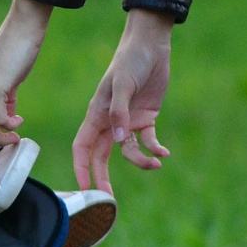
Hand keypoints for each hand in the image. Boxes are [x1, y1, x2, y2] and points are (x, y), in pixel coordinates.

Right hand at [73, 8, 173, 193]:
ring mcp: (128, 121)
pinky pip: (148, 141)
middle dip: (104, 177)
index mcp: (97, 114)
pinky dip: (155, 149)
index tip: (84, 189)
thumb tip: (116, 142)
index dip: (81, 168)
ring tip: (157, 163)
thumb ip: (119, 112)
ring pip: (127, 152)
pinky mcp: (146, 118)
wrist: (151, 45)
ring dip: (140, 161)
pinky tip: (165, 153)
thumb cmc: (130, 61)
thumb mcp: (122, 84)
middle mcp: (110, 121)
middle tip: (109, 200)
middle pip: (101, 156)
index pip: (83, 147)